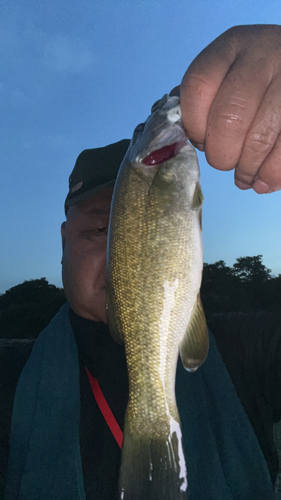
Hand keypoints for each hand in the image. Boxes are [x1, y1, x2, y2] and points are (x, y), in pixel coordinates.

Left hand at [177, 25, 280, 193]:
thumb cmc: (257, 84)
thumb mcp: (228, 75)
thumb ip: (203, 100)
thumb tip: (175, 140)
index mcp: (231, 47)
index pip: (198, 86)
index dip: (194, 124)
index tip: (201, 141)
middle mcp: (262, 56)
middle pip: (228, 116)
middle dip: (221, 153)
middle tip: (224, 163)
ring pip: (260, 136)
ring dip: (248, 167)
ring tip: (246, 177)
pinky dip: (272, 172)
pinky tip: (264, 180)